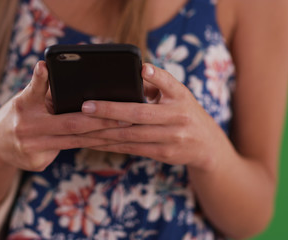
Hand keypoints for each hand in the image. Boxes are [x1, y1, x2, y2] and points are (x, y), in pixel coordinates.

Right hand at [0, 61, 127, 171]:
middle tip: (124, 117)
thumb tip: (55, 68)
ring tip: (124, 130)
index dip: (44, 81)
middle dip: (99, 121)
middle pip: (69, 124)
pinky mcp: (37, 163)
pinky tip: (110, 143)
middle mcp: (25, 129)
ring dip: (102, 137)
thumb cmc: (19, 113)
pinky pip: (69, 151)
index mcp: (22, 106)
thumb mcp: (25, 97)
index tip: (55, 71)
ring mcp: (31, 150)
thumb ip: (41, 86)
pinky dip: (90, 146)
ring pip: (74, 142)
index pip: (36, 90)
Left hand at [80, 64, 231, 170]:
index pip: (169, 84)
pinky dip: (110, 144)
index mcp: (181, 96)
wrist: (207, 145)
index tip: (142, 68)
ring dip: (103, 131)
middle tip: (85, 107)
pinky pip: (131, 148)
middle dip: (109, 110)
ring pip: (130, 135)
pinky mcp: (163, 154)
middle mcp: (177, 118)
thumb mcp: (179, 94)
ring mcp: (171, 138)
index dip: (156, 76)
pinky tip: (92, 141)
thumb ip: (157, 84)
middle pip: (138, 114)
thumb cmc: (185, 112)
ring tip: (80, 126)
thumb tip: (130, 74)